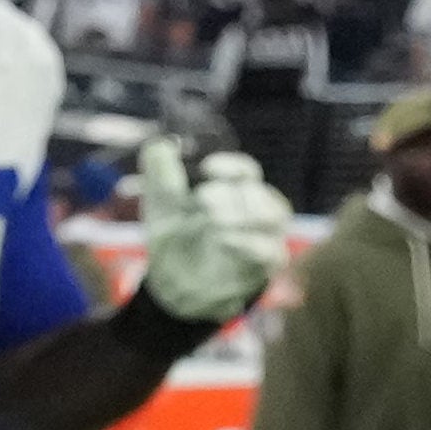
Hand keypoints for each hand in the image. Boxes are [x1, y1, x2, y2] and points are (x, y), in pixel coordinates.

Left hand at [129, 134, 288, 324]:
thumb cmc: (176, 236)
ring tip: (212, 219)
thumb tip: (158, 145)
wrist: (173, 283)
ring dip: (243, 215)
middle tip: (202, 198)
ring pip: (273, 218)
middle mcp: (257, 210)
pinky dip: (248, 243)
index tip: (206, 167)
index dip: (230, 166)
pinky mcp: (266, 265)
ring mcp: (266, 237)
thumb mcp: (161, 205)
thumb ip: (161, 176)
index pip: (245, 171)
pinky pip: (269, 251)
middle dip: (232, 193)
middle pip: (260, 193)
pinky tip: (224, 240)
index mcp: (236, 191)